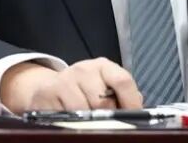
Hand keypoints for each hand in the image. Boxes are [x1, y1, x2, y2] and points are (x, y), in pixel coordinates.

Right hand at [0, 57, 143, 113]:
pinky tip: (72, 118)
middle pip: (103, 100)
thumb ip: (122, 95)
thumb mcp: (104, 86)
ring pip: (84, 111)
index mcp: (103, 66)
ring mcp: (65, 80)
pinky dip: (72, 121)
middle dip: (107, 115)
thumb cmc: (83, 89)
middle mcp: (84, 69)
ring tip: (87, 119)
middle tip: (105, 119)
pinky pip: (66, 115)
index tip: (134, 116)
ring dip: (88, 120)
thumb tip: (138, 106)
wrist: (49, 88)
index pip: (122, 80)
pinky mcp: (49, 93)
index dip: (131, 102)